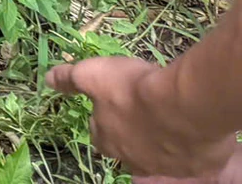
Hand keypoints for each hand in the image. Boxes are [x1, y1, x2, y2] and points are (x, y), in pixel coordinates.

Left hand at [50, 56, 241, 179]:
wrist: (185, 107)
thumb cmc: (133, 90)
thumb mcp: (93, 75)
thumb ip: (70, 79)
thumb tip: (48, 80)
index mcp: (108, 141)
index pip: (98, 135)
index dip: (103, 119)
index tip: (111, 105)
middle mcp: (133, 161)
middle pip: (127, 150)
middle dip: (130, 133)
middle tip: (140, 112)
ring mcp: (165, 167)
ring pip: (157, 157)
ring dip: (158, 141)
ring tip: (165, 119)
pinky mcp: (194, 166)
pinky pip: (187, 159)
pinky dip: (185, 147)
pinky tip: (189, 130)